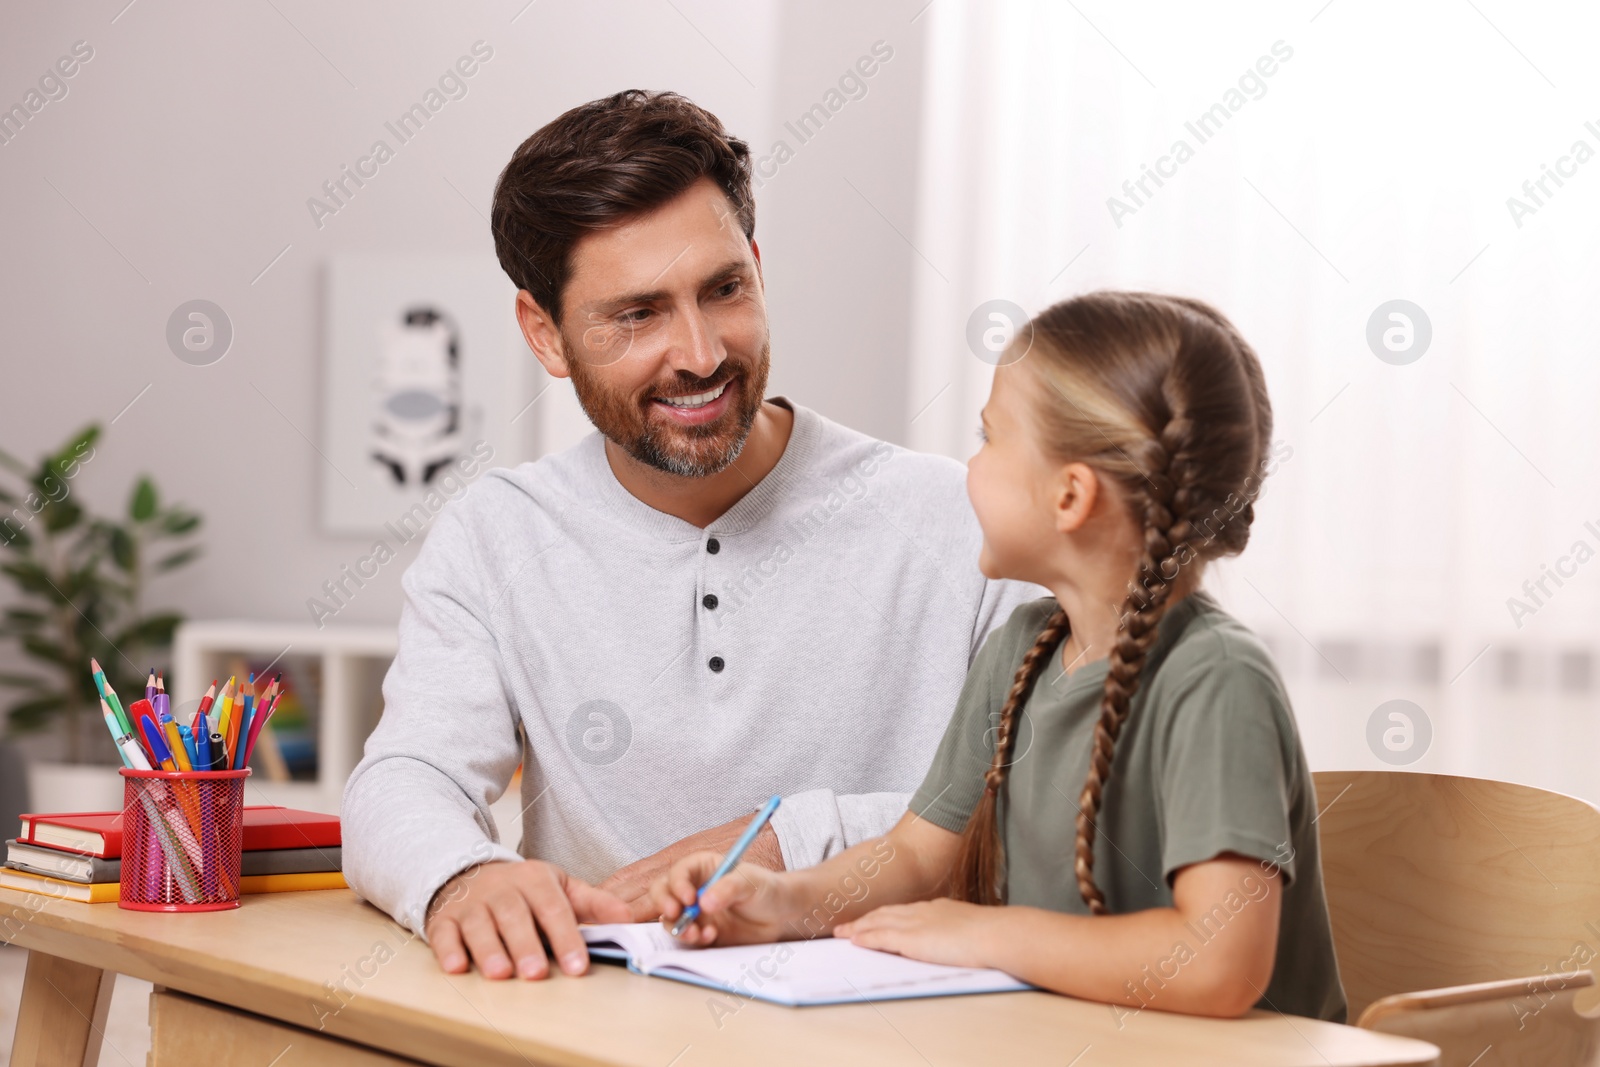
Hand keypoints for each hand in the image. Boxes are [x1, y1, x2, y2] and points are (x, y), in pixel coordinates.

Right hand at [424, 859, 629, 979]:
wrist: (467, 872)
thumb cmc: (521, 889)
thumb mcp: (559, 887)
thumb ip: (593, 903)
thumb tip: (629, 917)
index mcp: (534, 880)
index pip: (554, 908)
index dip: (566, 936)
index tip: (577, 965)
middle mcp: (502, 889)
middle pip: (515, 916)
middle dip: (526, 945)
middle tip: (537, 973)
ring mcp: (471, 904)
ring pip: (479, 925)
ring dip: (489, 950)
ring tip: (501, 974)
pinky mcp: (444, 918)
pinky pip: (445, 933)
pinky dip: (449, 950)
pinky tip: (457, 967)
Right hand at [649, 850, 798, 946]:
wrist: (780, 915)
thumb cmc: (766, 889)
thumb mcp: (751, 882)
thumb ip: (728, 888)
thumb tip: (703, 902)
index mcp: (702, 868)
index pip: (679, 872)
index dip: (677, 884)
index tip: (688, 899)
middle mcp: (692, 889)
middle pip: (662, 893)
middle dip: (663, 904)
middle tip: (676, 914)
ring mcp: (694, 913)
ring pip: (669, 919)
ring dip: (676, 927)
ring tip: (696, 933)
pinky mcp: (699, 933)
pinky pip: (685, 938)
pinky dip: (691, 940)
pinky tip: (710, 937)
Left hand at [834, 899, 996, 968]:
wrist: (997, 934)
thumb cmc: (993, 935)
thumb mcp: (971, 929)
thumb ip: (958, 933)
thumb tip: (958, 943)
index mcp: (937, 908)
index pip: (903, 911)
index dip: (885, 915)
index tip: (873, 919)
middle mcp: (923, 911)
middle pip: (885, 913)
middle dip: (864, 919)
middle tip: (847, 925)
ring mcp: (916, 923)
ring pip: (878, 923)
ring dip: (858, 928)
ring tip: (842, 933)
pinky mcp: (912, 938)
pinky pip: (880, 937)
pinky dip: (865, 938)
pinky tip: (854, 941)